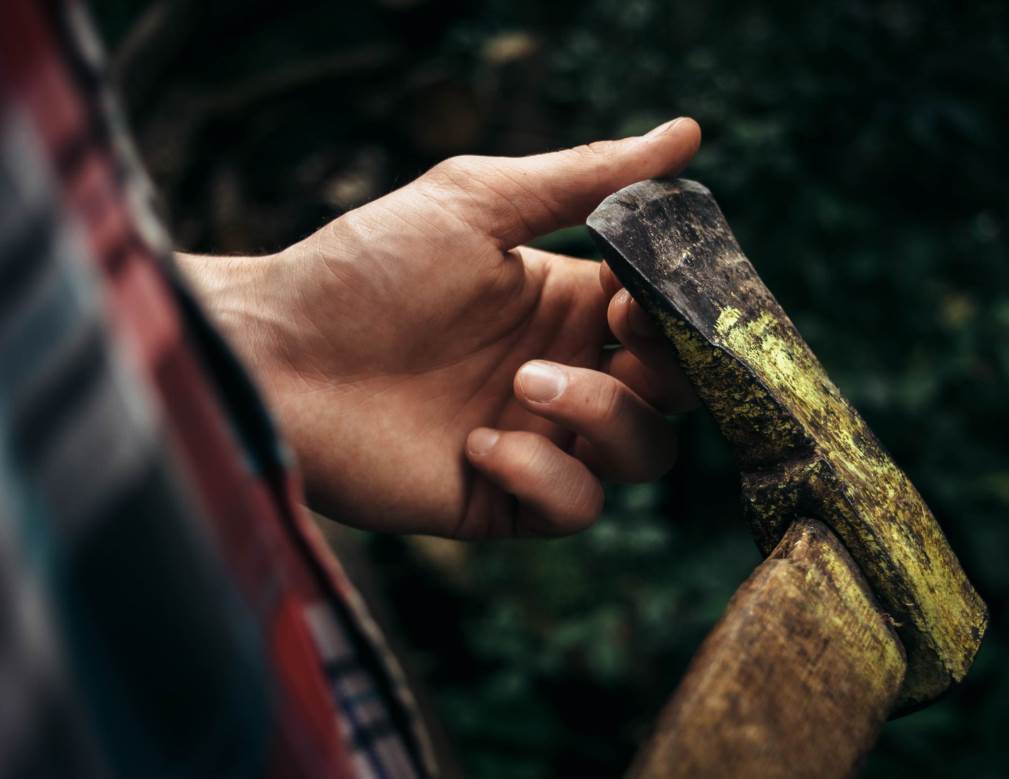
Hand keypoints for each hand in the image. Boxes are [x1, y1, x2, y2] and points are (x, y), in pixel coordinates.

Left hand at [178, 118, 700, 537]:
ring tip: (525, 381)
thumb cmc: (366, 269)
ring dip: (603, 415)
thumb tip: (689, 134)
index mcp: (564, 305)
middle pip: (673, 394)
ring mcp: (536, 439)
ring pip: (639, 454)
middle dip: (667, 370)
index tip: (635, 291)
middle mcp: (562, 373)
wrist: (276, 354)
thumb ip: (583, 178)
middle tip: (613, 333)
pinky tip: (477, 443)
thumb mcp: (477, 202)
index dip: (675, 312)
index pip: (665, 320)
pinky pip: (574, 507)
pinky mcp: (502, 499)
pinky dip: (545, 475)